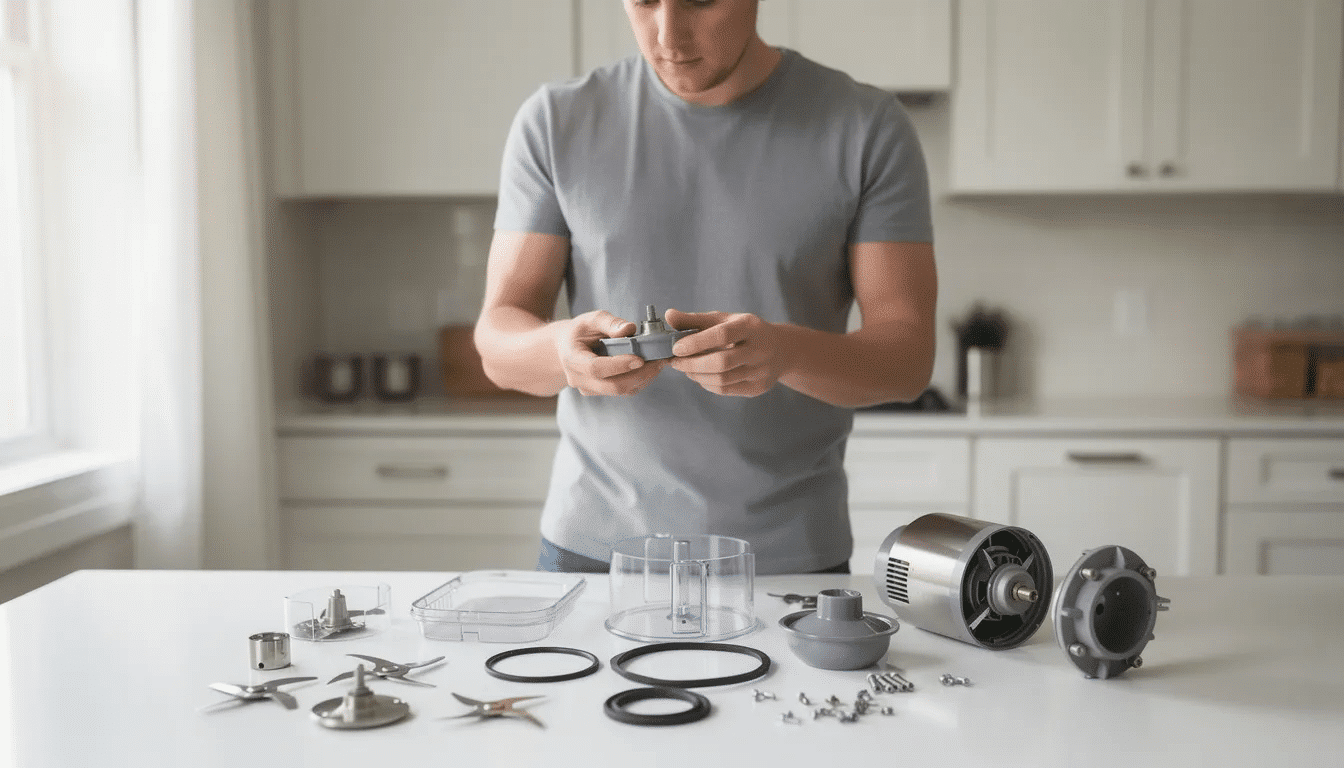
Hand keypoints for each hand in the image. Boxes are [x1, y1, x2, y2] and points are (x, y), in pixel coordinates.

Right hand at [555, 310, 667, 395]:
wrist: (567, 347)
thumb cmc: (580, 332)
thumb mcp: (591, 319)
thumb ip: (610, 323)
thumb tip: (630, 329)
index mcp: (572, 360)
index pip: (595, 368)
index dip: (619, 365)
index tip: (640, 358)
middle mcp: (579, 379)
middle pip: (612, 385)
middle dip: (639, 374)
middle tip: (659, 361)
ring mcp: (590, 389)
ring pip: (620, 391)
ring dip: (643, 378)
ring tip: (659, 362)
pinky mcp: (601, 392)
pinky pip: (623, 391)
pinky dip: (640, 380)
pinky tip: (650, 368)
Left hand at [665, 309, 791, 396]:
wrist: (781, 350)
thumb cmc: (744, 332)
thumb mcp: (724, 320)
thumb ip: (695, 319)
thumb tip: (668, 316)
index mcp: (750, 326)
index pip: (722, 334)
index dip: (696, 342)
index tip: (675, 348)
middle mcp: (760, 349)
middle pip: (722, 362)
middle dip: (692, 364)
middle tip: (674, 362)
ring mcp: (761, 371)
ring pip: (722, 380)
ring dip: (697, 376)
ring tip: (684, 369)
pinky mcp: (758, 388)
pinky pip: (726, 390)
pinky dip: (707, 384)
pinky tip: (699, 376)